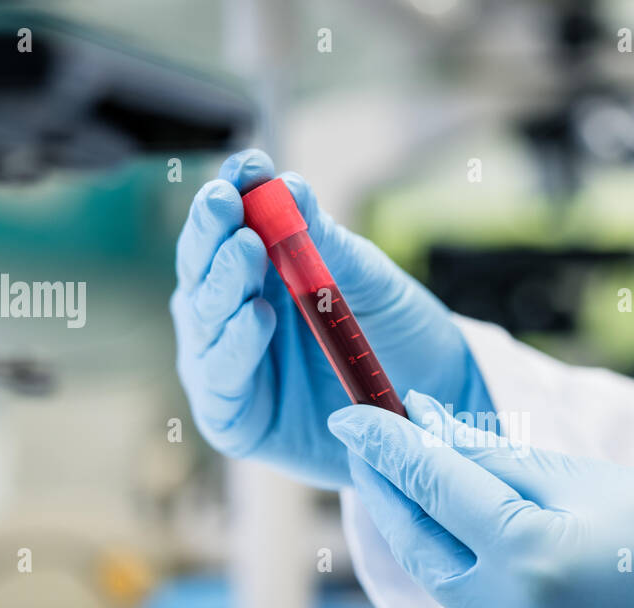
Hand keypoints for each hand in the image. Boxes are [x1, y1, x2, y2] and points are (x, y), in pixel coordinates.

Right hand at [171, 149, 492, 488]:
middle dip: (211, 231)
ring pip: (203, 318)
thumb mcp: (367, 280)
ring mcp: (225, 363)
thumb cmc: (393, 334)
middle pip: (202, 265)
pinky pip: (221, 378)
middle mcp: (229, 311)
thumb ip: (326, 242)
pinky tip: (256, 316)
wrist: (431, 402)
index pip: (229, 222)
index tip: (246, 164)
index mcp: (257, 269)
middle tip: (226, 200)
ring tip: (247, 250)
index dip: (233, 190)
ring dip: (223, 281)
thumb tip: (288, 186)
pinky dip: (235, 346)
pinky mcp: (233, 416)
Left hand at [329, 391, 633, 607]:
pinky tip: (477, 556)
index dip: (386, 447)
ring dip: (430, 544)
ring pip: (446, 596)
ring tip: (420, 494)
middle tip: (369, 449)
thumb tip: (428, 427)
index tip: (352, 415)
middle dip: (389, 495)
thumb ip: (498, 458)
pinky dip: (472, 591)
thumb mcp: (590, 480)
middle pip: (421, 550)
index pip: (434, 488)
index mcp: (533, 558)